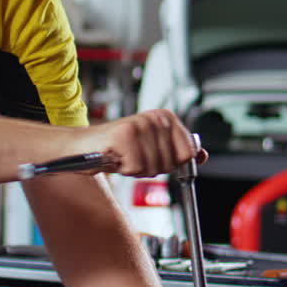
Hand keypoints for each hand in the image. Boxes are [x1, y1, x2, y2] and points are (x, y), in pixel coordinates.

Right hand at [81, 109, 205, 177]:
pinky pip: (137, 168)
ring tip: (124, 156)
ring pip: (154, 167)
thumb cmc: (118, 149)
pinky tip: (116, 157)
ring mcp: (141, 124)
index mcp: (166, 117)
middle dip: (153, 167)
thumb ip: (180, 152)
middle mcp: (156, 117)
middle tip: (134, 156)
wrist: (83, 147)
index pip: (188, 153)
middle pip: (172, 163)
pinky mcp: (125, 135)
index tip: (153, 155)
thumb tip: (203, 155)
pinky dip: (125, 170)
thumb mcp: (155, 150)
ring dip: (137, 169)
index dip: (171, 163)